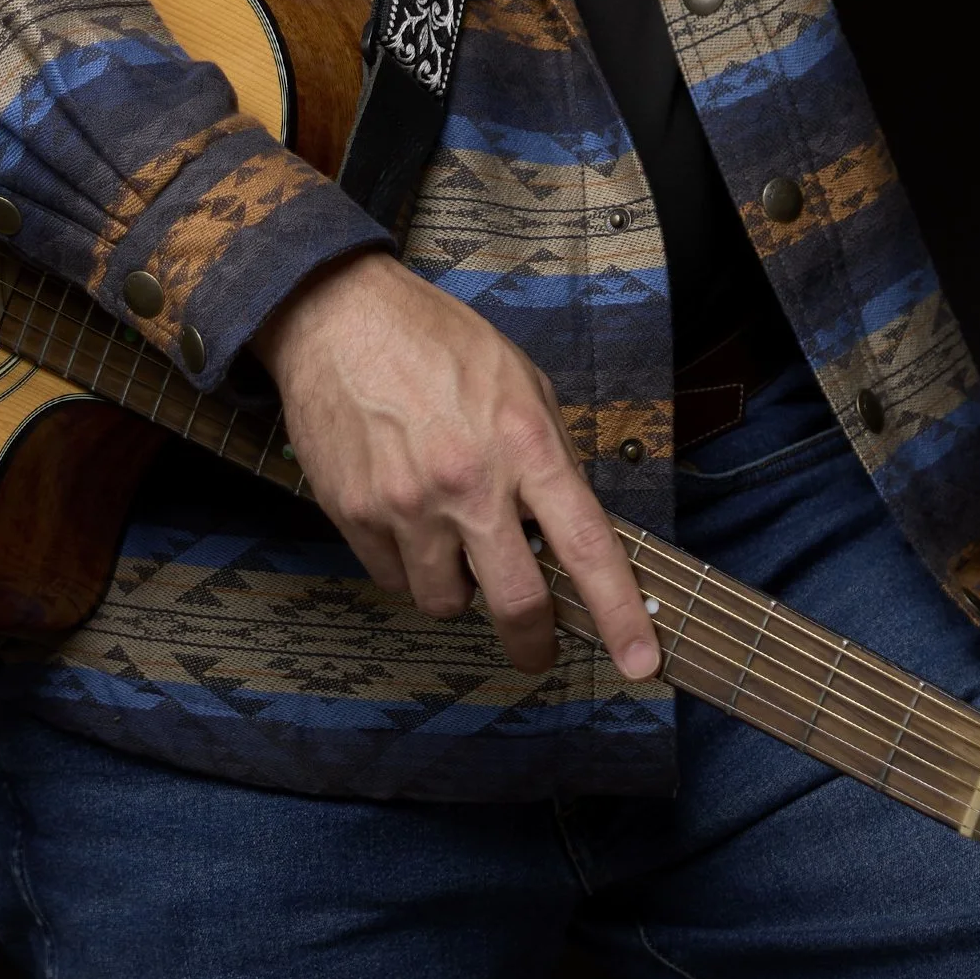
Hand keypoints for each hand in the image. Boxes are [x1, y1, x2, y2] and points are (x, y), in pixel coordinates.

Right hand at [254, 253, 660, 679]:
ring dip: (458, 589)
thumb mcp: (519, 379)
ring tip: (450, 544)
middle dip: (534, 643)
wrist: (338, 317)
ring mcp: (407, 504)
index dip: (619, 614)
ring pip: (445, 602)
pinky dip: (407, 566)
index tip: (641, 661)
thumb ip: (548, 453)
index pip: (587, 546)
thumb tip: (564, 523)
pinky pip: (393, 579)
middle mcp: (469, 483)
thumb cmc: (435, 341)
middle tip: (537, 650)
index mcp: (524, 444)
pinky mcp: (355, 514)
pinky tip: (405, 521)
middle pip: (518, 603)